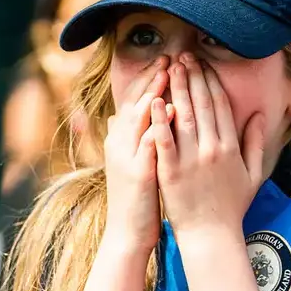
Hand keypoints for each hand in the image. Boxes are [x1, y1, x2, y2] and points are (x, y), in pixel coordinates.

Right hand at [102, 58, 169, 251]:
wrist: (128, 233)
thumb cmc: (135, 199)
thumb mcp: (126, 163)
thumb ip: (125, 138)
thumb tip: (118, 116)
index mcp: (120, 140)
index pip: (135, 100)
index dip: (149, 79)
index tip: (166, 60)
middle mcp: (120, 144)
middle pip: (136, 101)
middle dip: (153, 77)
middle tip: (170, 56)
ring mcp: (128, 157)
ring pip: (140, 117)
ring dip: (154, 92)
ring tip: (170, 71)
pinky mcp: (139, 173)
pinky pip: (150, 143)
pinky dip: (160, 124)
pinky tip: (172, 109)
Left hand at [151, 54, 265, 238]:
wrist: (211, 236)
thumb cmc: (232, 207)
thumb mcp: (253, 174)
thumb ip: (255, 143)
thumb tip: (260, 115)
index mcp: (230, 147)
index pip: (220, 106)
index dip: (210, 82)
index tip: (203, 64)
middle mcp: (211, 149)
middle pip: (201, 104)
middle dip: (192, 77)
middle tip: (184, 56)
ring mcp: (190, 160)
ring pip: (183, 116)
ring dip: (177, 89)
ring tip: (170, 68)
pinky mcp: (170, 171)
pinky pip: (164, 140)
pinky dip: (159, 119)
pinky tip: (154, 100)